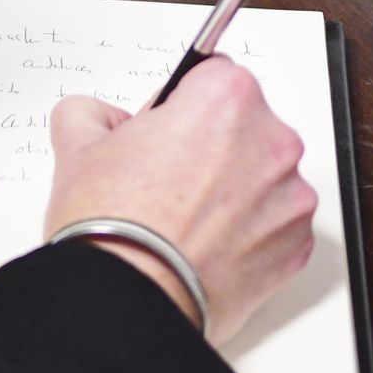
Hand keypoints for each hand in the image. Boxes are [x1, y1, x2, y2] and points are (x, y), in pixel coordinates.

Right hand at [43, 57, 315, 345]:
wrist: (130, 297)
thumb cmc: (113, 224)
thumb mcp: (76, 147)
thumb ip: (90, 113)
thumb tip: (100, 119)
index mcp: (225, 99)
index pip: (213, 75)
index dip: (180, 103)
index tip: (162, 130)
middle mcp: (270, 141)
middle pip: (243, 125)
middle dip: (210, 145)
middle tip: (163, 178)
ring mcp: (290, 198)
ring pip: (261, 177)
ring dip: (232, 190)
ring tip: (181, 219)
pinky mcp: (296, 247)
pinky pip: (273, 225)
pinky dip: (246, 233)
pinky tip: (202, 245)